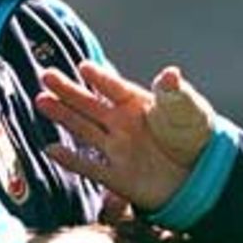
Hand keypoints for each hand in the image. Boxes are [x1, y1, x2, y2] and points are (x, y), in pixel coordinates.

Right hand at [36, 62, 214, 210]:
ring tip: (41, 100)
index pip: (116, 87)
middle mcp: (123, 124)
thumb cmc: (194, 136)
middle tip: (47, 75)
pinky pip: (91, 167)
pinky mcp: (118, 176)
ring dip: (63, 116)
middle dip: (69, 91)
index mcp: (139, 104)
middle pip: (91, 105)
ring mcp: (118, 149)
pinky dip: (71, 159)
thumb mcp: (188, 110)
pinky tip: (51, 148)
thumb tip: (169, 74)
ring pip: (84, 130)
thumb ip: (174, 93)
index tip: (84, 67)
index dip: (101, 78)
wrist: (201, 175)